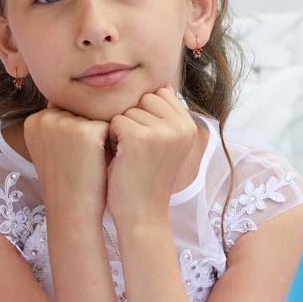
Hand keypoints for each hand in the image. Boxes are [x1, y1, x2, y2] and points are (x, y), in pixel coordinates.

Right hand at [23, 102, 109, 224]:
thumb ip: (59, 125)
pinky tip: (102, 162)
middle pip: (82, 111)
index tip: (70, 157)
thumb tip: (81, 103)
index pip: (67, 111)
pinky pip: (111, 127)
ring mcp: (65, 123)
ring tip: (91, 163)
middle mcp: (45, 117)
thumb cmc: (67, 183)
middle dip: (88, 132)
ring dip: (101, 137)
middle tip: (81, 161)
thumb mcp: (52, 150)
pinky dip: (112, 144)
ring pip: (97, 117)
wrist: (72, 213)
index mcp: (34, 121)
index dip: (76, 133)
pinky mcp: (86, 132)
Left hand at [105, 85, 199, 228]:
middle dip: (134, 119)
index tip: (147, 142)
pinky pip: (115, 121)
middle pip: (144, 98)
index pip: (161, 94)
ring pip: (128, 110)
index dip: (146, 114)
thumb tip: (163, 86)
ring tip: (129, 156)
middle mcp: (181, 126)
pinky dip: (112, 138)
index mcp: (190, 126)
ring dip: (122, 131)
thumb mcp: (167, 146)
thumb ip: (167, 117)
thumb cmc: (147, 178)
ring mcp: (162, 131)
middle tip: (137, 150)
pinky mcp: (140, 138)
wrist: (142, 215)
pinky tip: (120, 158)